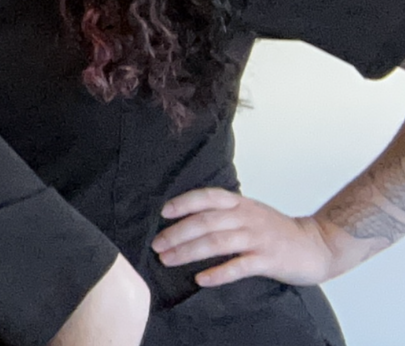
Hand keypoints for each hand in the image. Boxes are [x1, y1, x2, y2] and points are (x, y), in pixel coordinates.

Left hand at [152, 188, 344, 286]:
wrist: (318, 244)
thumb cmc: (277, 230)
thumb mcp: (250, 212)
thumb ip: (224, 212)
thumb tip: (185, 218)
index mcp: (241, 204)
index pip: (208, 197)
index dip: (184, 203)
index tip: (163, 212)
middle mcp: (248, 218)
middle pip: (206, 222)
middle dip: (177, 233)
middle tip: (157, 245)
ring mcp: (259, 238)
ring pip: (217, 242)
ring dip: (189, 252)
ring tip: (168, 260)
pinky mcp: (269, 260)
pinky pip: (239, 266)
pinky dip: (218, 273)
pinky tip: (201, 279)